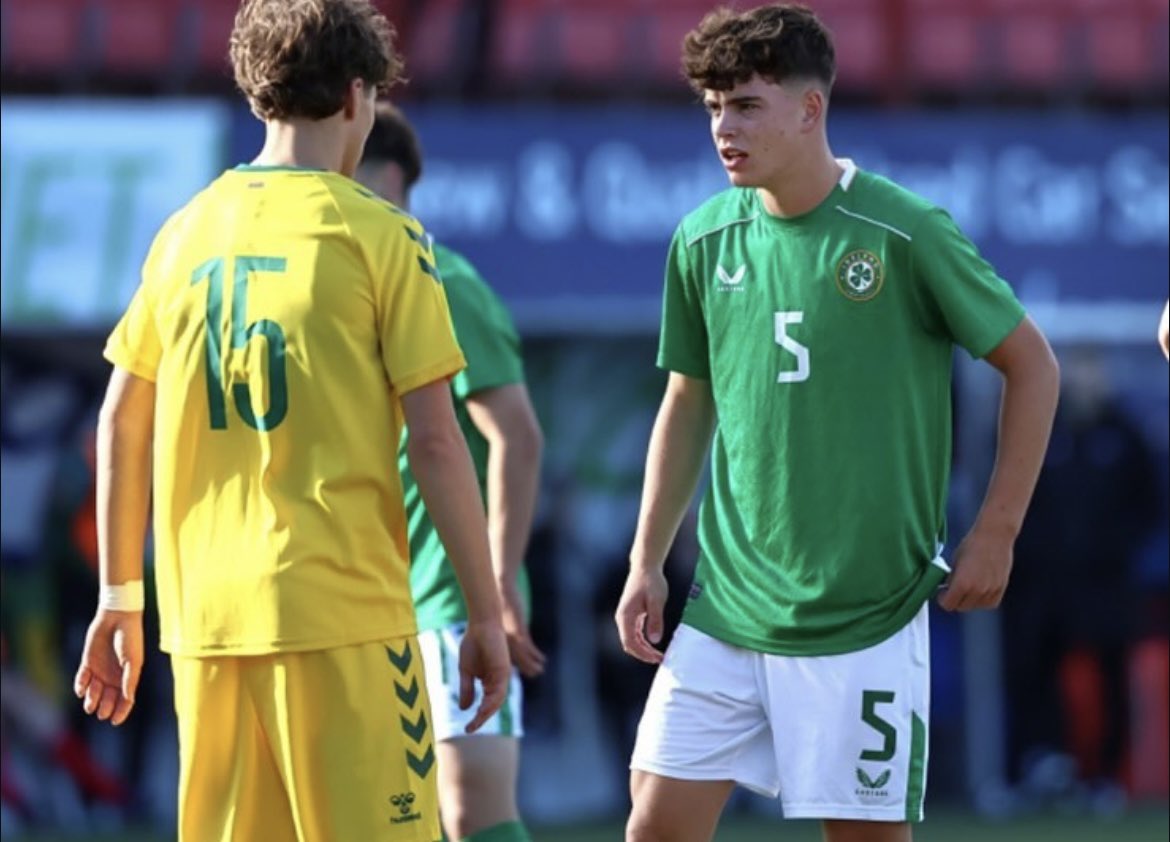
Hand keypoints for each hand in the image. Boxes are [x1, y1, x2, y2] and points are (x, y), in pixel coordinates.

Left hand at [73, 609, 143, 726]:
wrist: (117, 618)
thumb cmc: (130, 639)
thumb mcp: (133, 660)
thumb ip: (129, 679)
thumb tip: (129, 699)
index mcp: (128, 677)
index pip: (125, 699)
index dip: (121, 711)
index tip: (115, 721)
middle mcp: (114, 676)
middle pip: (108, 699)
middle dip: (105, 707)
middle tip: (100, 713)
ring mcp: (100, 670)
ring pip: (94, 692)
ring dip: (91, 700)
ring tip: (90, 705)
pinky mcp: (88, 662)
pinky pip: (83, 678)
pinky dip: (81, 686)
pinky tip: (81, 690)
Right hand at [457, 620, 510, 733]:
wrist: (480, 625)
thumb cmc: (473, 643)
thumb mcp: (466, 671)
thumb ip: (467, 689)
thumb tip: (464, 709)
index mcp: (490, 681)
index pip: (486, 704)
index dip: (478, 717)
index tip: (467, 729)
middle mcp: (498, 681)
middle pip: (492, 706)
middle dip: (482, 718)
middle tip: (470, 730)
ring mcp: (502, 676)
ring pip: (497, 701)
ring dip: (486, 713)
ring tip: (475, 723)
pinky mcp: (504, 670)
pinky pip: (499, 690)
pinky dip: (491, 701)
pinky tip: (483, 709)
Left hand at [497, 579, 545, 677]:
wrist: (501, 589)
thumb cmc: (500, 601)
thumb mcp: (501, 617)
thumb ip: (506, 628)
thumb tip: (513, 634)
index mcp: (497, 639)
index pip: (505, 658)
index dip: (513, 665)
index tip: (520, 671)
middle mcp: (503, 641)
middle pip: (514, 661)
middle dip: (524, 668)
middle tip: (534, 673)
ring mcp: (511, 638)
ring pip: (523, 658)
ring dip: (532, 665)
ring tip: (540, 670)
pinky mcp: (519, 632)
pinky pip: (529, 649)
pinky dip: (536, 656)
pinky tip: (542, 659)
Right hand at [614, 564, 668, 663]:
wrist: (645, 567)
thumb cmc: (651, 581)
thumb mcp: (656, 601)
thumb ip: (655, 620)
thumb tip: (655, 640)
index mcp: (626, 616)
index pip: (630, 642)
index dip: (642, 654)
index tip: (656, 658)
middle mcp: (622, 618)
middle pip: (629, 644)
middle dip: (643, 654)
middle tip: (659, 659)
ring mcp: (626, 616)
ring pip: (632, 639)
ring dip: (644, 648)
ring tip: (658, 654)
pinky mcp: (631, 614)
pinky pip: (635, 633)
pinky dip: (643, 640)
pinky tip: (653, 643)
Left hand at [937, 524, 1014, 611]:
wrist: (995, 535)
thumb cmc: (972, 544)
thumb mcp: (955, 561)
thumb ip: (951, 578)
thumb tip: (947, 588)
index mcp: (962, 584)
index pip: (948, 604)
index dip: (943, 599)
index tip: (942, 593)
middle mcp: (977, 591)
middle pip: (961, 607)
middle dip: (955, 599)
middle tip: (954, 589)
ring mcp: (991, 591)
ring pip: (975, 606)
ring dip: (969, 600)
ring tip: (968, 587)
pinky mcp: (1001, 588)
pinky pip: (990, 603)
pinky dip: (983, 600)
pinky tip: (979, 589)